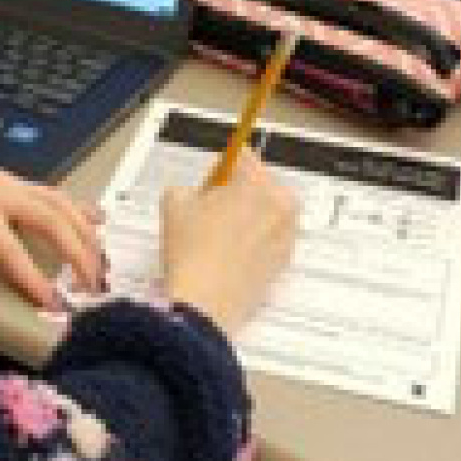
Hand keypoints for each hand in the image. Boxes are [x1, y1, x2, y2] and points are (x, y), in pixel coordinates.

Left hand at [0, 127, 100, 309]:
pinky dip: (79, 207)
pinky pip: (52, 192)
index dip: (35, 280)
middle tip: (94, 289)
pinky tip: (98, 221)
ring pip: (60, 203)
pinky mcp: (8, 180)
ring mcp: (6, 180)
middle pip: (53, 219)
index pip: (12, 249)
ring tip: (101, 266)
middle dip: (79, 255)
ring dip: (86, 234)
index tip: (55, 305)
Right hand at [159, 150, 298, 335]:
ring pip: (270, 211)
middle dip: (241, 190)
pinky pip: (273, 237)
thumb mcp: (173, 203)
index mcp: (255, 184)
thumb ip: (188, 187)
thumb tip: (197, 193)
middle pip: (263, 183)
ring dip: (253, 214)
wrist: (204, 303)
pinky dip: (258, 239)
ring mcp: (286, 235)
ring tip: (222, 233)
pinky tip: (232, 253)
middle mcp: (279, 205)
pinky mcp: (285, 261)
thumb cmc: (190, 250)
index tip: (214, 176)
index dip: (224, 165)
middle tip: (214, 207)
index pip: (244, 157)